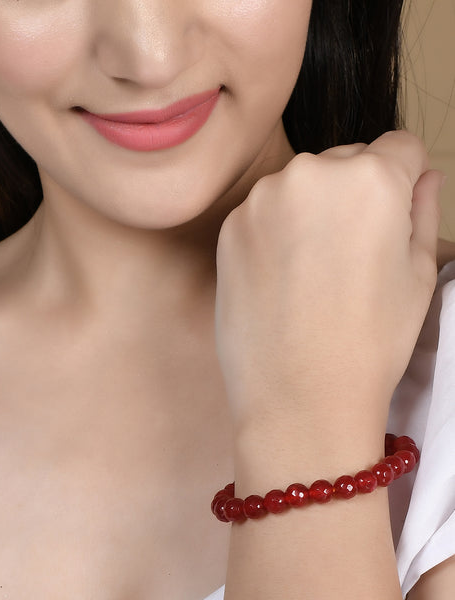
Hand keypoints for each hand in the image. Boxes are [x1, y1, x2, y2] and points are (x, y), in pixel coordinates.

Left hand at [215, 131, 441, 438]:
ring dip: (311, 211)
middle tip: (352, 256)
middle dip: (355, 194)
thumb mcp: (418, 276)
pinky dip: (275, 232)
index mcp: (371, 179)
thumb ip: (423, 211)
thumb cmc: (368, 343)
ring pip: (301, 186)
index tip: (394, 218)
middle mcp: (312, 173)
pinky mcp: (230, 227)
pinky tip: (283, 279)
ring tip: (314, 273)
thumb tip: (422, 177)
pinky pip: (264, 212)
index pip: (400, 148)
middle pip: (346, 161)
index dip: (405, 182)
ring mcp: (263, 198)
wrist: (298, 397)